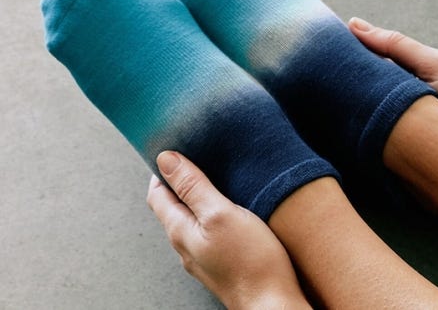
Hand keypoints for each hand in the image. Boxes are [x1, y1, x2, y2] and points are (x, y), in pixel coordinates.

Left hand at [147, 151, 308, 309]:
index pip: (157, 194)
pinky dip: (214, 216)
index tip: (174, 150)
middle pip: (173, 208)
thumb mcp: (220, 213)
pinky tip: (233, 212)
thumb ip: (194, 187)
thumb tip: (166, 160)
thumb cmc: (251, 262)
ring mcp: (204, 257)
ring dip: (199, 200)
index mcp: (180, 231)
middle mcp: (186, 246)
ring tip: (216, 181)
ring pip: (193, 222)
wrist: (272, 304)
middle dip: (181, 183)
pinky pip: (210, 234)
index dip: (162, 171)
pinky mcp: (223, 264)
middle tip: (196, 160)